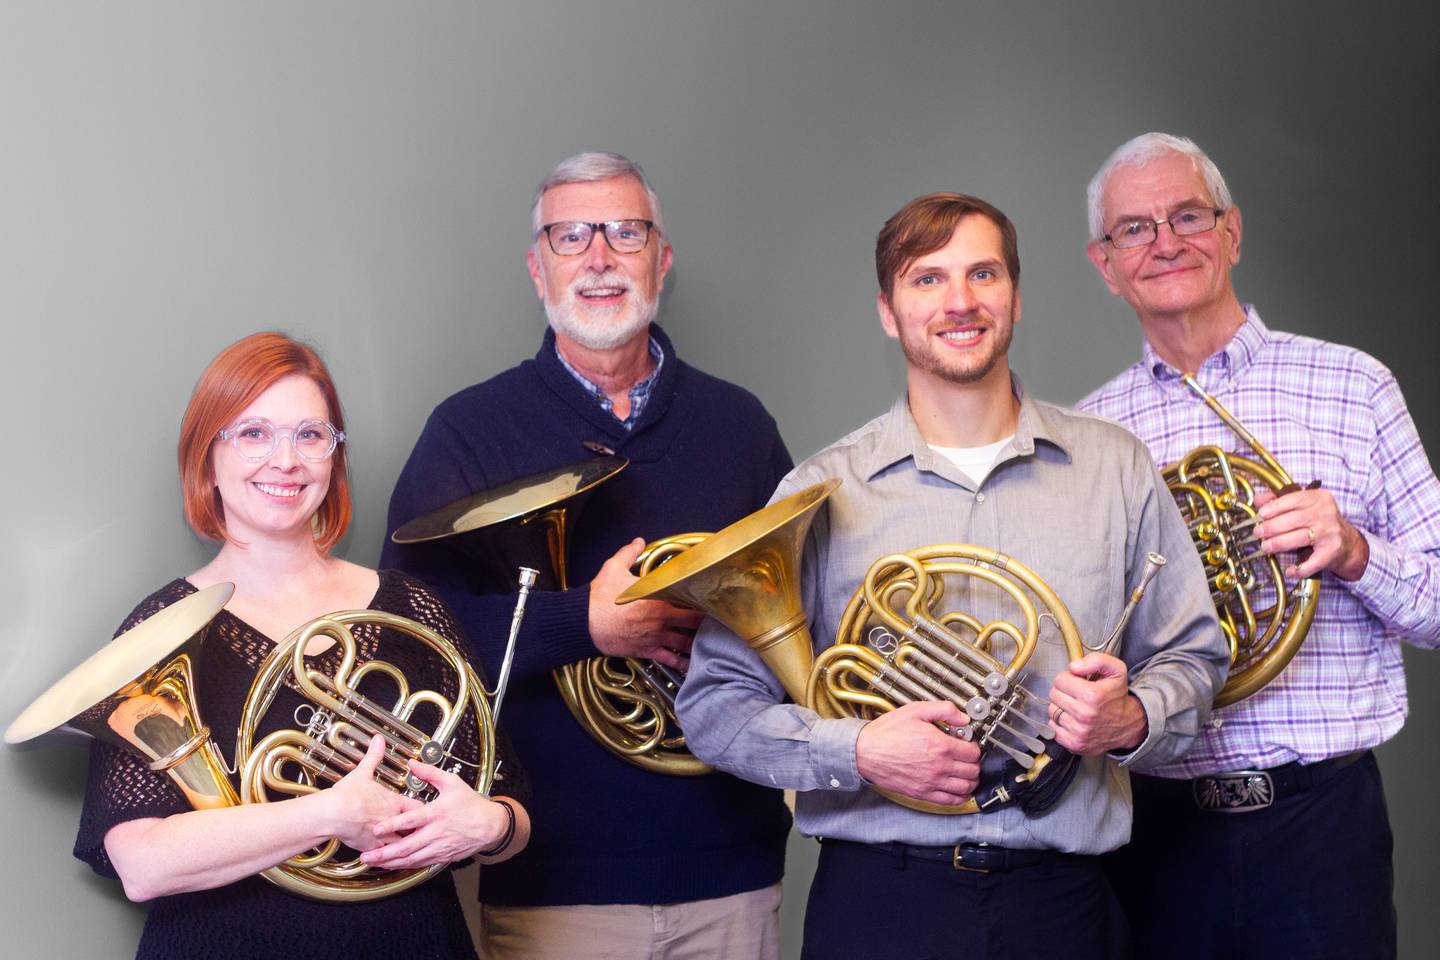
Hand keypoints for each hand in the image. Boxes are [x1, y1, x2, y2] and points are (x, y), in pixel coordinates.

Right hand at [319, 735, 422, 851]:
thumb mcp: (363, 772)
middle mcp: (392, 820)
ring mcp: (383, 835)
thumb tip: (378, 741)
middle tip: (427, 832)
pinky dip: (389, 858)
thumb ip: (374, 756)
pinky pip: (386, 856)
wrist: (333, 813)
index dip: (423, 810)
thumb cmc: (347, 795)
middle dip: (420, 830)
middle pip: (415, 828)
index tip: (427, 812)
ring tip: (414, 849)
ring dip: (408, 846)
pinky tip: (391, 861)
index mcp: (393, 802)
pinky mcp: (372, 847)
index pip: (417, 807)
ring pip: (403, 844)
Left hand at [361, 760, 514, 868]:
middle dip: (385, 853)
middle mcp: (436, 833)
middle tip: (367, 856)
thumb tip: (413, 763)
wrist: (490, 825)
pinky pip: (420, 864)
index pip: (411, 820)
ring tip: (374, 863)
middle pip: (407, 846)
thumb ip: (430, 773)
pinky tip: (393, 866)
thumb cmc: (471, 805)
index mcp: (437, 813)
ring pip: (412, 859)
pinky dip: (405, 866)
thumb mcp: (453, 783)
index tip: (376, 829)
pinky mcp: (442, 856)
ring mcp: (439, 847)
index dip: (393, 825)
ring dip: (391, 863)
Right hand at [589, 538, 703, 667]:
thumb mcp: (614, 568)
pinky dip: (682, 663)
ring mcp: (655, 638)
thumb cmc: (599, 598)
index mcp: (658, 600)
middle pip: (694, 624)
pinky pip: (669, 659)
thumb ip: (629, 553)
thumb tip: (638, 542)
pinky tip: (691, 665)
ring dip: (699, 643)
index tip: (714, 599)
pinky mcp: (646, 651)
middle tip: (720, 622)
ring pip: (685, 643)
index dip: (705, 601)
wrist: (584, 623)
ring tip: (712, 643)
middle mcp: (661, 621)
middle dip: (708, 623)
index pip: (690, 601)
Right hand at [855, 700, 980, 806]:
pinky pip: (951, 801)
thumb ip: (943, 710)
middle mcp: (940, 766)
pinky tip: (958, 789)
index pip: (973, 752)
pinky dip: (960, 796)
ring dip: (970, 780)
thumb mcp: (915, 710)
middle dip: (974, 763)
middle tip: (967, 757)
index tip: (967, 744)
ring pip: (966, 787)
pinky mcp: (923, 794)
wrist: (865, 751)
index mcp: (940, 745)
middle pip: (973, 770)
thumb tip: (963, 717)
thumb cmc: (886, 732)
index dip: (973, 746)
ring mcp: (932, 782)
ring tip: (965, 772)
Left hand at [1048, 654, 1146, 755]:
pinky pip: (1052, 727)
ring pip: (1052, 711)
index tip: (1077, 683)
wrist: (1128, 725)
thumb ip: (1096, 660)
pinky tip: (1073, 720)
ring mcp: (1078, 731)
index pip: (1059, 680)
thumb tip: (1073, 666)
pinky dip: (1059, 723)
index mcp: (1092, 695)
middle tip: (1077, 695)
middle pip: (1054, 695)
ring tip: (1075, 707)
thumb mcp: (1116, 670)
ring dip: (1061, 707)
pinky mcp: (1074, 743)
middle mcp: (1084, 714)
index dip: (1068, 679)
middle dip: (1063, 692)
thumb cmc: (1118, 697)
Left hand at [1253, 486, 1368, 580]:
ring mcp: (1330, 533)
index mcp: (1319, 498)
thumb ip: (1280, 500)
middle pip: (1294, 520)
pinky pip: (1314, 562)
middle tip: (1258, 533)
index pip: (1294, 499)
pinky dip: (1300, 568)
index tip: (1261, 515)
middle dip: (1271, 527)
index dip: (1274, 508)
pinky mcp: (1332, 551)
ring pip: (1300, 538)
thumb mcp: (1303, 506)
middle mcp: (1326, 514)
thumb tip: (1258, 500)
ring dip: (1279, 543)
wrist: (1347, 542)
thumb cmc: (1319, 522)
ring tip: (1265, 546)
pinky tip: (1290, 571)